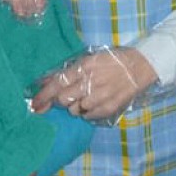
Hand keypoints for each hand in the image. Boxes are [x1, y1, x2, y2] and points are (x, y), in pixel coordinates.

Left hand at [32, 47, 157, 122]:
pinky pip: (89, 116)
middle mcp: (91, 82)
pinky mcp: (109, 108)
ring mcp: (101, 97)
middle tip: (69, 96)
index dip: (44, 95)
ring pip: (75, 110)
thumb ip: (68, 71)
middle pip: (64, 100)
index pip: (58, 83)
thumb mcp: (90, 59)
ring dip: (76, 106)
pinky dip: (88, 111)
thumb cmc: (113, 60)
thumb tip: (44, 82)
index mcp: (85, 66)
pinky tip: (96, 102)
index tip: (35, 104)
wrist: (141, 66)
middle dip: (62, 100)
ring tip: (87, 97)